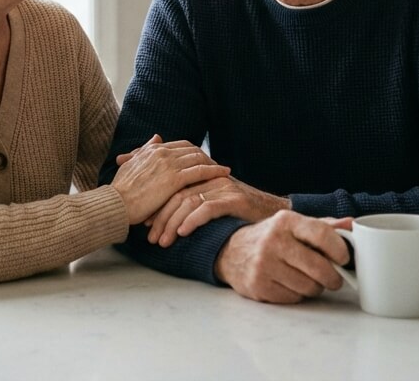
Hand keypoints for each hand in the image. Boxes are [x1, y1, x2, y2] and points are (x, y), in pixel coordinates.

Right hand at [111, 135, 230, 224]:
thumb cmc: (120, 190)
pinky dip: (214, 171)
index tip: (203, 159)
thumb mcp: (131, 165)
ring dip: (213, 163)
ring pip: (198, 158)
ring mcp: (169, 164)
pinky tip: (224, 175)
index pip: (180, 146)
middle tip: (217, 166)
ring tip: (225, 170)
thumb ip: (144, 150)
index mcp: (152, 150)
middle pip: (192, 150)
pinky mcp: (174, 179)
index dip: (193, 152)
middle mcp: (162, 152)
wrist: (116, 204)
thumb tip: (157, 136)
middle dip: (206, 157)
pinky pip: (200, 171)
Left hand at [144, 175, 289, 246]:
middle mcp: (212, 177)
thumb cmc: (240, 214)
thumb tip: (167, 218)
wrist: (273, 215)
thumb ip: (193, 204)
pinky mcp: (235, 199)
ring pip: (189, 201)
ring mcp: (224, 187)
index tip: (144, 223)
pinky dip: (193, 220)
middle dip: (161, 217)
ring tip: (163, 242)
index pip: (173, 186)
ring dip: (172, 223)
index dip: (157, 204)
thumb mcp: (214, 205)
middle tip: (150, 237)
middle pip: (178, 194)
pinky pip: (208, 208)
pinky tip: (183, 233)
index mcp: (203, 175)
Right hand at [212, 211, 350, 303]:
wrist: (231, 251)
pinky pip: (293, 298)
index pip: (322, 234)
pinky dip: (297, 295)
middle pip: (318, 267)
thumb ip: (323, 226)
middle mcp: (273, 241)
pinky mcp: (258, 286)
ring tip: (308, 279)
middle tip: (334, 279)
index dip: (339, 250)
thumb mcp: (294, 225)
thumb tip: (352, 224)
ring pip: (308, 287)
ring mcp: (264, 265)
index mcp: (286, 221)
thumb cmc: (272, 237)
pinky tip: (291, 284)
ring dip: (315, 287)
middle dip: (333, 277)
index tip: (344, 258)